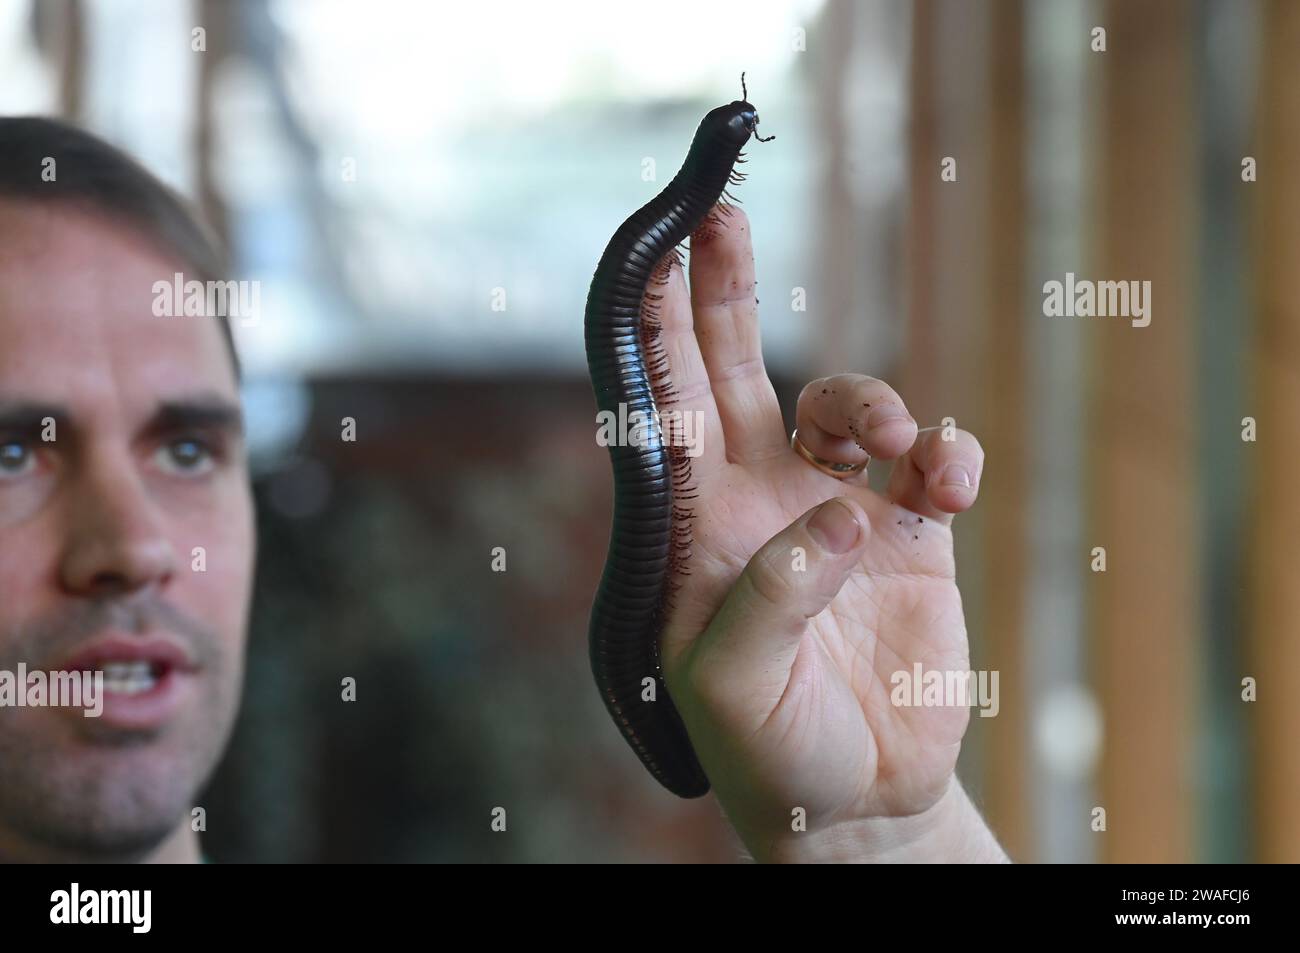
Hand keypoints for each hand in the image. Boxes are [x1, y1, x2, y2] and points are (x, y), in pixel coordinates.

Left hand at [656, 206, 1005, 862]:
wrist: (857, 798)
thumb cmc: (769, 747)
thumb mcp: (733, 685)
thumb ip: (771, 594)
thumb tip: (836, 515)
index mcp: (699, 527)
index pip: (669, 409)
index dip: (660, 330)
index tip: (659, 251)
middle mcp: (760, 502)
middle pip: (733, 372)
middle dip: (724, 293)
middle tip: (721, 216)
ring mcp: (839, 512)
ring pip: (845, 404)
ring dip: (870, 396)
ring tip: (894, 441)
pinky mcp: (913, 536)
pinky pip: (933, 460)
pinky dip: (948, 450)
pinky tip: (948, 477)